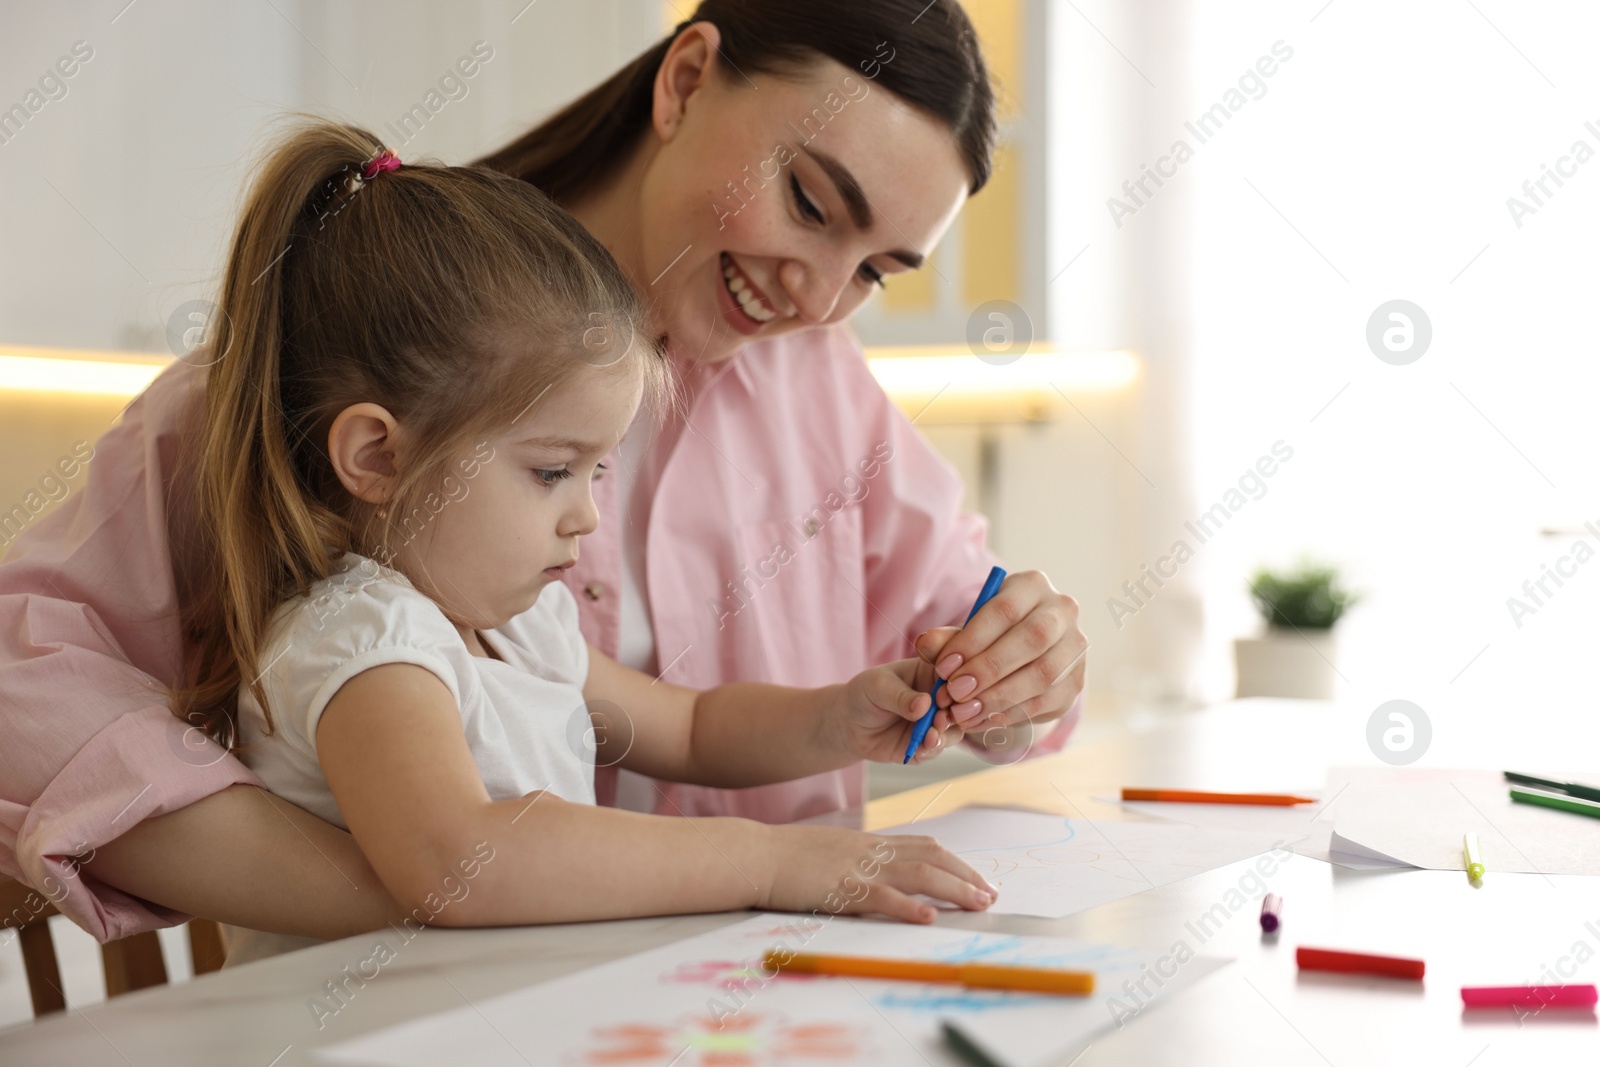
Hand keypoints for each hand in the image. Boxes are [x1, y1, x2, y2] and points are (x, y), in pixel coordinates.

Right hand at [758, 825, 995, 923]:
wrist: (756, 854)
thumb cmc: (786, 856)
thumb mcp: (830, 850)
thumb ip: (857, 858)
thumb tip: (876, 874)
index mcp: (869, 842)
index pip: (924, 846)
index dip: (955, 861)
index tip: (976, 877)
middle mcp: (871, 850)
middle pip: (932, 857)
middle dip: (966, 875)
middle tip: (991, 894)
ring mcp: (859, 868)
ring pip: (919, 875)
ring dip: (954, 889)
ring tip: (978, 903)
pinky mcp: (843, 888)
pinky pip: (883, 898)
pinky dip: (909, 907)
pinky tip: (929, 917)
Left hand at [831, 659, 967, 764]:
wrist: (848, 724)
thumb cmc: (864, 694)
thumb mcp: (878, 687)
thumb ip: (901, 696)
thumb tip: (925, 704)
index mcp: (931, 673)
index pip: (953, 674)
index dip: (954, 686)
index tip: (942, 696)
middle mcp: (938, 697)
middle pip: (961, 705)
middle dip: (955, 714)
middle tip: (940, 720)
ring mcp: (935, 721)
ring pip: (955, 729)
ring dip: (946, 735)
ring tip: (931, 737)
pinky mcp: (927, 743)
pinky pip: (938, 748)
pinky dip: (933, 749)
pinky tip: (923, 747)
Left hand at [913, 570, 1087, 746]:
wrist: (1025, 655)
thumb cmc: (990, 635)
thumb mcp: (968, 630)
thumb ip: (947, 638)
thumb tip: (925, 644)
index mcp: (1032, 586)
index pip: (1004, 610)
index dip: (972, 641)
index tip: (944, 668)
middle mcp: (1062, 611)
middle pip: (1031, 639)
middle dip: (988, 669)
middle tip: (955, 693)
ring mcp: (1075, 647)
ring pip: (1043, 675)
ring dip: (999, 698)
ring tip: (964, 713)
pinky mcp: (1076, 681)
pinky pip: (1046, 701)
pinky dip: (1011, 714)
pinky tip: (982, 720)